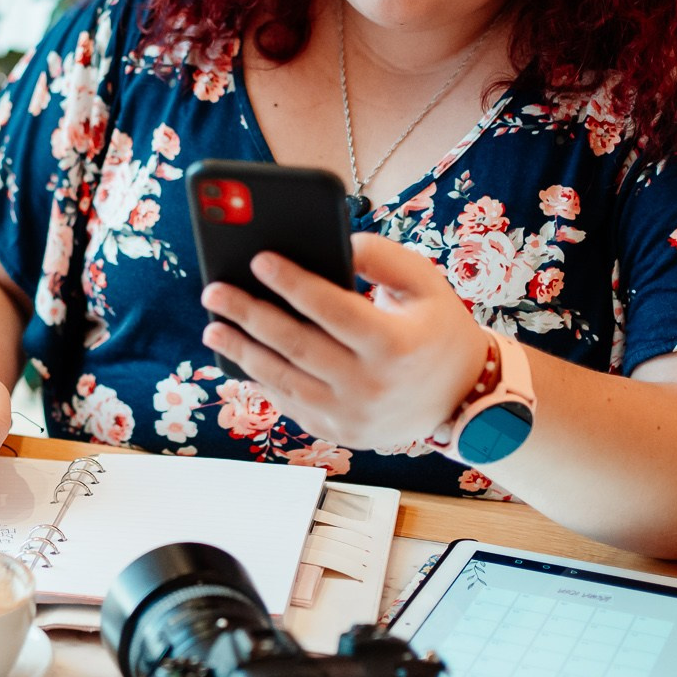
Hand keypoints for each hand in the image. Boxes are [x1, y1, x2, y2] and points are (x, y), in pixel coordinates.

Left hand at [199, 233, 487, 452]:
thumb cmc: (436, 329)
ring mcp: (351, 416)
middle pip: (297, 346)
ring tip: (213, 327)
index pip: (332, 309)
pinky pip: (290, 403)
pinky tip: (240, 356)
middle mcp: (371, 386)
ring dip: (242, 352)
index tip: (259, 259)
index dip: (293, 283)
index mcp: (394, 345)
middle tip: (214, 292)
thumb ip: (382, 257)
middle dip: (249, 315)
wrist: (463, 399)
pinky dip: (262, 380)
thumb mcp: (425, 284)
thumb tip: (335, 243)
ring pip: (283, 380)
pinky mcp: (338, 432)